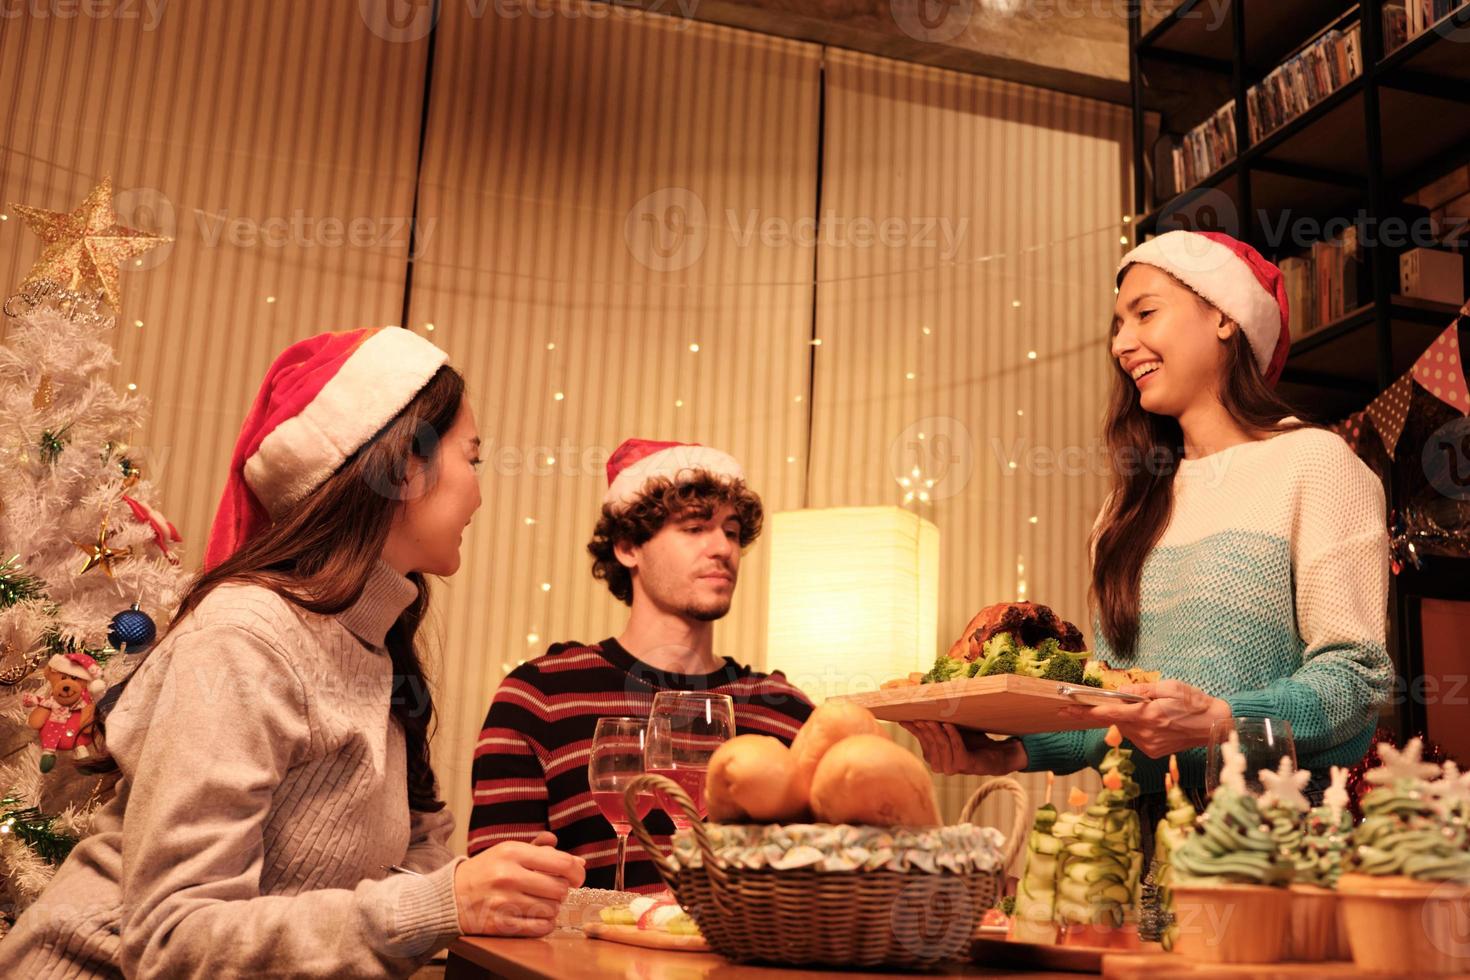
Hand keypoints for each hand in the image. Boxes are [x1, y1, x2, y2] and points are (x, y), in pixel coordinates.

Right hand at [454, 831, 585, 936]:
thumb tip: (578, 861)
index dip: (576, 871)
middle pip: (559, 888)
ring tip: (539, 901)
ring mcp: (504, 902)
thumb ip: (542, 851)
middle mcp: (509, 876)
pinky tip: (536, 915)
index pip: (561, 863)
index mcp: (512, 852)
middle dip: (561, 890)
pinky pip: (541, 927)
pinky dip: (545, 923)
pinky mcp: (501, 925)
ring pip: (552, 909)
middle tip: (551, 889)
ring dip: (552, 907)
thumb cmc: (486, 871)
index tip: (577, 877)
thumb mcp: (509, 851)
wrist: (450, 896)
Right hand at [899, 721, 1026, 775]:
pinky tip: (950, 725)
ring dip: (938, 731)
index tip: (907, 715)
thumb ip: (930, 727)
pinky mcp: (965, 765)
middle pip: (930, 742)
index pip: (921, 739)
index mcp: (932, 757)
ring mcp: (951, 767)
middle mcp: (939, 765)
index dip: (914, 727)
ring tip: (935, 718)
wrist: (995, 754)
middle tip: (921, 713)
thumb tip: (905, 717)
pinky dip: (953, 735)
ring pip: (941, 746)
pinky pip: (956, 748)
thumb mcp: (947, 731)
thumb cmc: (970, 742)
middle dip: (925, 728)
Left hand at [1057, 679, 1230, 757]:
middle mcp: (1145, 733)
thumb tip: (1119, 691)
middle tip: (1076, 707)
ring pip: (1124, 728)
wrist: (1215, 726)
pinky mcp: (1152, 751)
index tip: (1066, 708)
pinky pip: (1135, 736)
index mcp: (1147, 715)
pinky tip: (1154, 721)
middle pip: (1113, 721)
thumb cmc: (1195, 702)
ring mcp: (1148, 745)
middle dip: (1097, 713)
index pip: (1108, 713)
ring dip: (1126, 717)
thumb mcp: (1170, 687)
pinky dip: (1137, 726)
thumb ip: (1142, 690)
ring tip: (1148, 709)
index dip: (1085, 711)